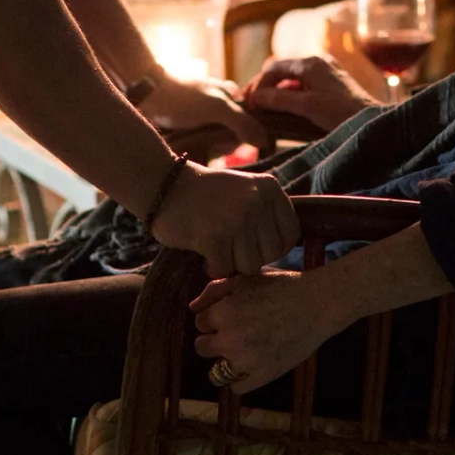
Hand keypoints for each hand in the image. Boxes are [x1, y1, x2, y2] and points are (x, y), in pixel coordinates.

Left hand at [141, 76, 272, 154]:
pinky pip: (202, 143)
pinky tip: (189, 147)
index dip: (243, 137)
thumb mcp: (217, 108)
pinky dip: (198, 147)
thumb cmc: (183, 98)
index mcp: (233, 96)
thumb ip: (242, 123)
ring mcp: (205, 117)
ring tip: (194, 143)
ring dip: (208, 147)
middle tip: (207, 143)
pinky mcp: (191, 126)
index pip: (251, 124)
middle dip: (222, 143)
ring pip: (217, 141)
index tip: (226, 141)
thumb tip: (263, 142)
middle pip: (234, 135)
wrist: (146, 95)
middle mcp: (222, 105)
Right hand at [149, 164, 299, 277]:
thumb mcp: (245, 190)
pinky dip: (213, 267)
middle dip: (251, 256)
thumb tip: (284, 248)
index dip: (275, 247)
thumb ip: (266, 211)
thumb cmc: (205, 194)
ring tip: (218, 248)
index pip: (291, 233)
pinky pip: (225, 269)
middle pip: (271, 253)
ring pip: (250, 265)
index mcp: (269, 188)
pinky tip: (204, 253)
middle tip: (231, 246)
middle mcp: (256, 201)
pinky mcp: (214, 236)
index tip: (255, 245)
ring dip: (232, 263)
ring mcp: (236, 219)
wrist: (163, 185)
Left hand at [191, 271, 342, 392]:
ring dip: (224, 362)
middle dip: (215, 339)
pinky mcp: (262, 375)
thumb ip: (215, 290)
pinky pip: (236, 387)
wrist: (318, 304)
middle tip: (236, 333)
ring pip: (216, 372)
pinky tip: (250, 366)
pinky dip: (240, 379)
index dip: (215, 317)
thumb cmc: (283, 286)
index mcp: (223, 313)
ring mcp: (245, 361)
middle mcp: (229, 339)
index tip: (232, 315)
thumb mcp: (246, 279)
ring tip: (242, 352)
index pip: (200, 322)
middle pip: (201, 347)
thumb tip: (193, 308)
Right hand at [241, 56, 376, 134]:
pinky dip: (291, 95)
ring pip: (293, 79)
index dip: (258, 84)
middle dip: (265, 87)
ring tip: (265, 110)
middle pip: (282, 71)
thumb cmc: (341, 113)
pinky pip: (304, 85)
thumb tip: (254, 97)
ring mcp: (326, 72)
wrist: (373, 121)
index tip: (248, 103)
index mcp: (310, 63)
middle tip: (252, 105)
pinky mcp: (332, 84)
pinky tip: (286, 110)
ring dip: (277, 92)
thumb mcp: (307, 106)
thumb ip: (278, 99)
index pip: (273, 68)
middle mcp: (317, 62)